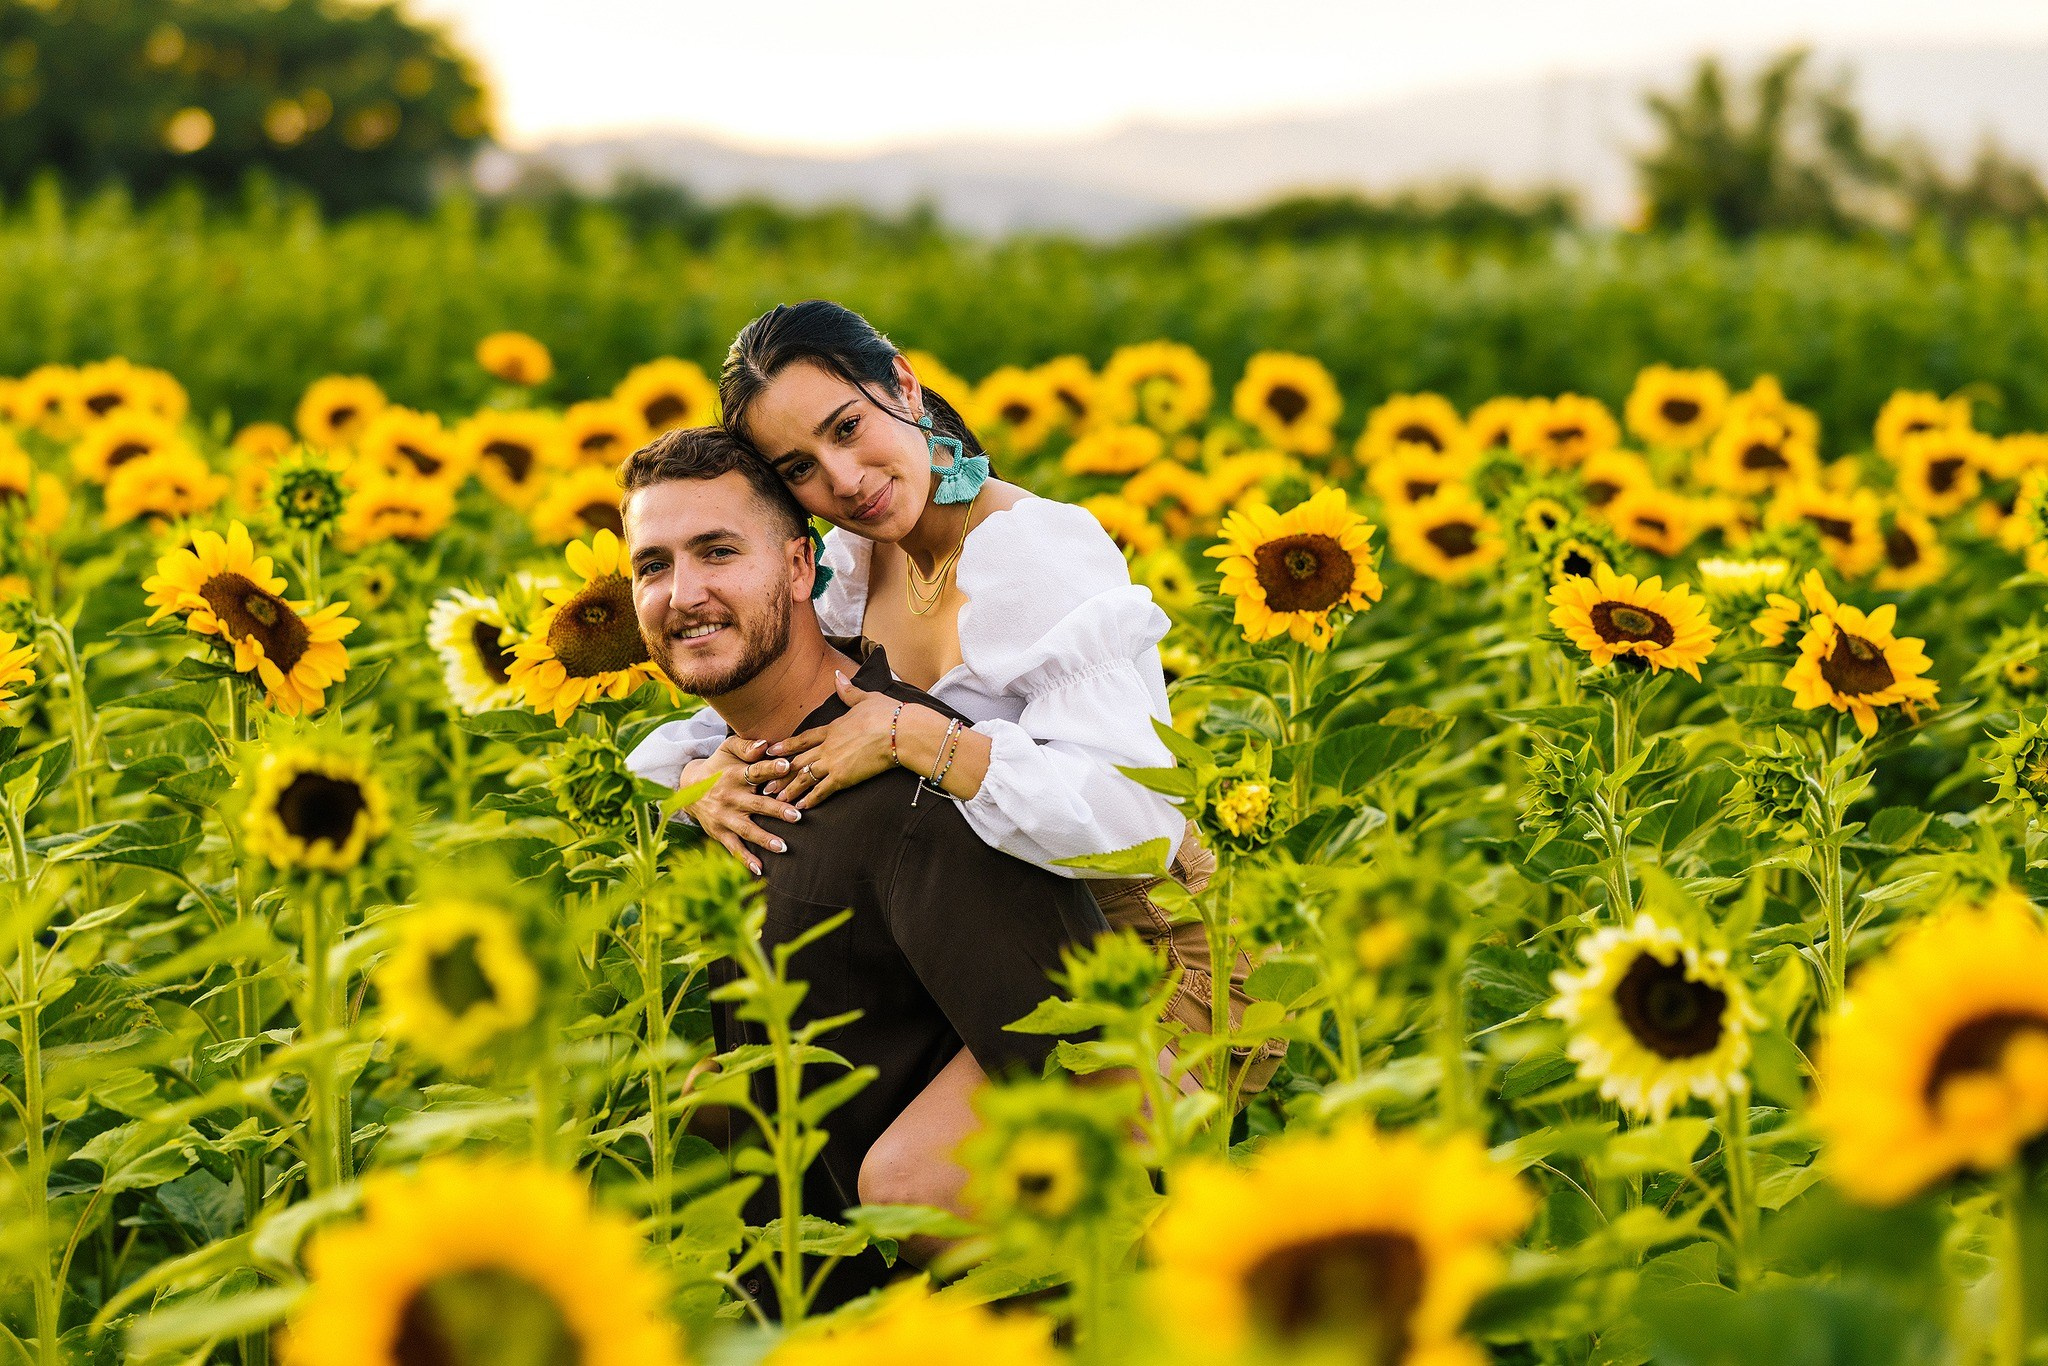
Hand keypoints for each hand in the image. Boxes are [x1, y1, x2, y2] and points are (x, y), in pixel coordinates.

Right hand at [679, 734, 803, 875]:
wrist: (689, 788)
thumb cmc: (719, 766)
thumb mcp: (728, 749)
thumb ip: (747, 746)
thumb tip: (766, 744)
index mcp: (734, 775)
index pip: (755, 771)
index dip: (770, 769)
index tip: (787, 766)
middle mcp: (729, 797)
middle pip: (755, 804)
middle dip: (776, 810)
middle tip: (796, 815)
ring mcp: (724, 817)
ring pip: (746, 829)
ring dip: (764, 839)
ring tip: (783, 846)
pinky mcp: (719, 832)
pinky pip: (733, 848)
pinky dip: (745, 859)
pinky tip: (759, 869)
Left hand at [767, 672, 907, 808]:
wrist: (900, 732)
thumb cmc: (887, 714)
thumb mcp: (865, 698)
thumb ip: (848, 691)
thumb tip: (837, 675)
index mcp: (832, 728)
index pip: (803, 739)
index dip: (785, 746)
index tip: (770, 751)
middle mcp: (827, 746)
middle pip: (798, 761)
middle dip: (779, 772)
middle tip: (763, 782)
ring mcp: (833, 762)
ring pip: (805, 777)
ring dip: (789, 789)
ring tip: (776, 799)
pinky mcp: (844, 778)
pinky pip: (822, 791)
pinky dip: (810, 799)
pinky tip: (801, 807)